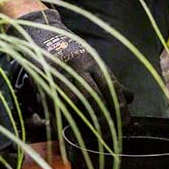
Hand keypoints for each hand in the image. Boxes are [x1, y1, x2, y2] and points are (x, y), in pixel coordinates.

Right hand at [13, 8, 130, 126]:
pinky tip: (71, 129)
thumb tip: (130, 98)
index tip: (126, 121)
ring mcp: (56, 74)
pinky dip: (63, 119)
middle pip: (91, 96)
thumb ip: (108, 79)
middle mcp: (74, 66)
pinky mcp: (41, 83)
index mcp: (90, 60)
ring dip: (84, 122)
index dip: (119, 106)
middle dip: (102, 118)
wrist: (38, 33)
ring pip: (73, 102)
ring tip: (93, 135)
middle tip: (110, 134)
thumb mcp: (91, 59)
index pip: (109, 85)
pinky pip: (54, 105)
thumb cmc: (69, 49)